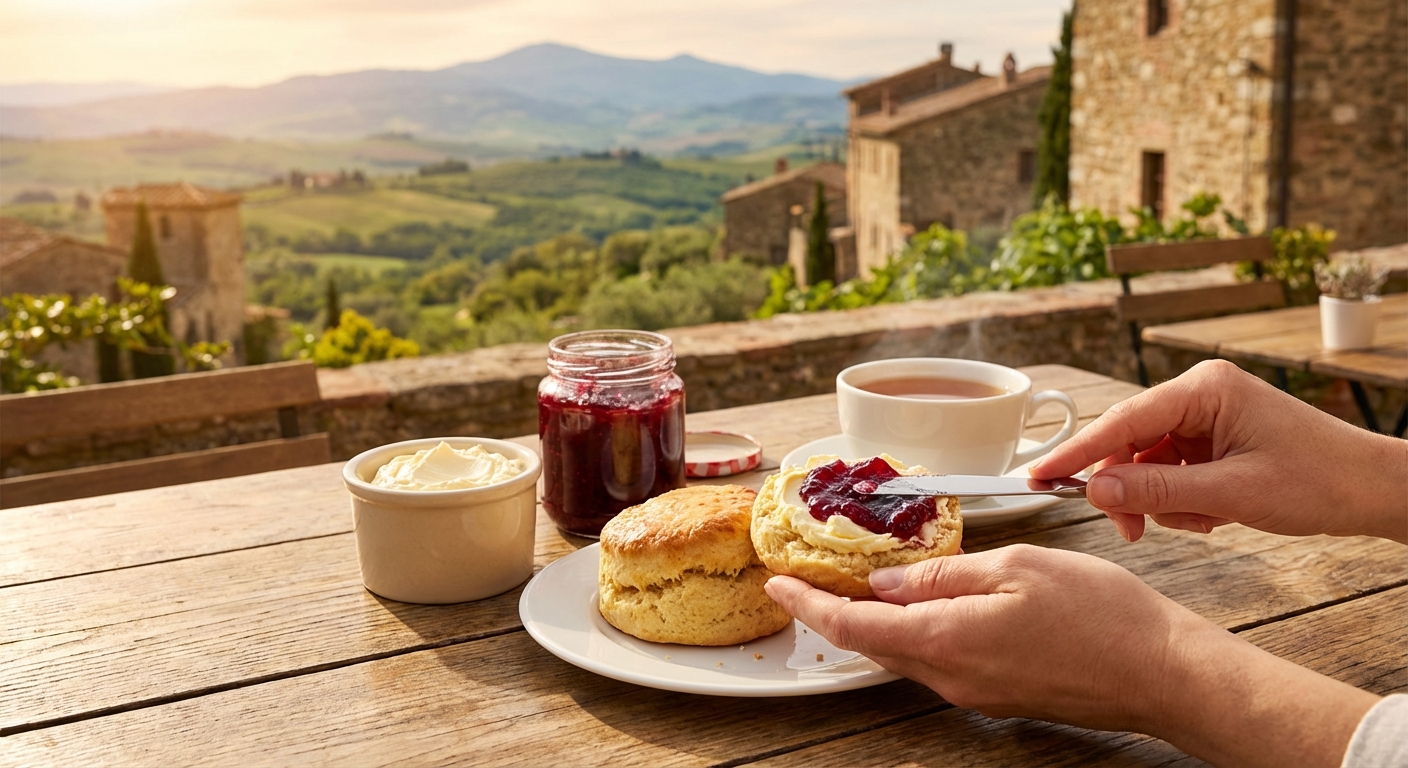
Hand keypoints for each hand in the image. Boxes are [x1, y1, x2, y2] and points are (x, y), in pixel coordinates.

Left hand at [765, 546, 1377, 766]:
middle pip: (872, 644)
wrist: (1161, 673)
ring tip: (863, 579)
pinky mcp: (997, 693)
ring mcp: (973, 690)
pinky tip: (924, 601)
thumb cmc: (1099, 614)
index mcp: (945, 640)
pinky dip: (916, 630)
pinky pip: (938, 659)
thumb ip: (944, 574)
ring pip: (904, 651)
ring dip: (878, 620)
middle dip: (836, 610)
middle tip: (814, 572)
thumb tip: (890, 580)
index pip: (851, 628)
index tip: (778, 584)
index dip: (808, 605)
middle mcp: (949, 676)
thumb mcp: (1015, 567)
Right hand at [1031, 360, 1407, 542]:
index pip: (1122, 421)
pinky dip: (1180, 500)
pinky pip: (1170, 470)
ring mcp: (1205, 416)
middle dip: (1129, 489)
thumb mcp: (1231, 494)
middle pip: (1129, 442)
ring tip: (1202, 522)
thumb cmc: (1319, 481)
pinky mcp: (1212, 438)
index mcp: (1203, 389)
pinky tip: (1212, 515)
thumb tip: (1095, 491)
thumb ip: (1157, 491)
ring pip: (1146, 462)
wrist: (1371, 489)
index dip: (1078, 453)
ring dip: (1161, 501)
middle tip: (1131, 532)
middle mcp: (1199, 394)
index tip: (1038, 477)